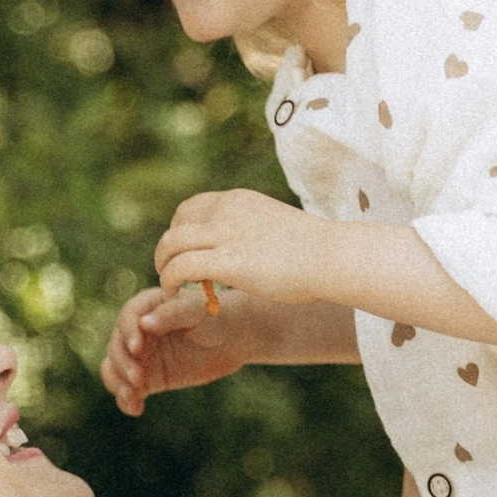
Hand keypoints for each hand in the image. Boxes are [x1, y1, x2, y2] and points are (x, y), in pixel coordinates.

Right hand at [103, 280, 266, 415]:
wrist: (232, 340)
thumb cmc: (214, 317)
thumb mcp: (196, 311)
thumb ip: (171, 315)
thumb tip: (144, 323)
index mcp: (146, 307)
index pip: (127, 318)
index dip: (128, 333)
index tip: (137, 349)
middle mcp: (137, 331)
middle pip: (116, 346)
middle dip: (123, 363)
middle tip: (138, 379)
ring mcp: (140, 356)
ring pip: (114, 369)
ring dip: (118, 383)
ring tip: (132, 397)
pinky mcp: (147, 378)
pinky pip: (128, 390)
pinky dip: (126, 400)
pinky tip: (136, 409)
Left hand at [152, 186, 339, 316]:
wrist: (332, 257)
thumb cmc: (315, 251)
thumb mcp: (274, 228)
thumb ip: (252, 232)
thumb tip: (247, 249)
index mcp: (239, 201)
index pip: (191, 208)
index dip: (181, 232)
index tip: (187, 255)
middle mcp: (227, 210)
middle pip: (176, 224)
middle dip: (169, 250)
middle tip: (175, 273)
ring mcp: (226, 233)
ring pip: (171, 244)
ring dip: (163, 266)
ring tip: (169, 286)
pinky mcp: (228, 261)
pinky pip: (181, 267)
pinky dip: (170, 280)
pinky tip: (174, 295)